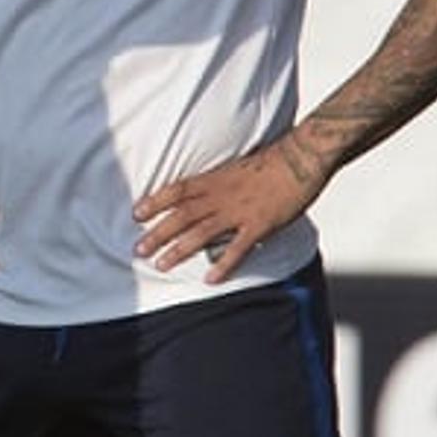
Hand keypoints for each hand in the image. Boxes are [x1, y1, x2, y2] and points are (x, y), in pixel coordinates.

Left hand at [132, 139, 325, 283]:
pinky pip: (237, 248)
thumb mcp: (234, 168)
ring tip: (161, 265)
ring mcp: (239, 211)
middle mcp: (221, 195)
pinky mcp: (259, 225)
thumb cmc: (269, 162)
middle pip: (182, 215)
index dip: (155, 202)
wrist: (300, 158)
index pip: (176, 191)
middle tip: (138, 250)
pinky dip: (223, 264)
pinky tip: (209, 279)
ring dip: (179, 250)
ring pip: (201, 233)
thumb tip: (202, 194)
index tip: (136, 214)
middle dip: (158, 233)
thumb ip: (217, 183)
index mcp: (214, 179)